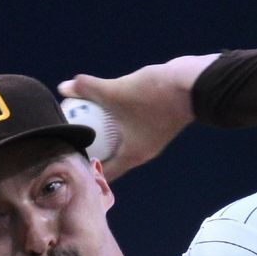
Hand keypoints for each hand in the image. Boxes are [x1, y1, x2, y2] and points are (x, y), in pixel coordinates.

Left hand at [58, 54, 218, 181]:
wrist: (193, 83)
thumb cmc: (154, 95)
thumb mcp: (115, 91)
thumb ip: (88, 89)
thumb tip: (64, 87)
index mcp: (133, 154)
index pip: (106, 172)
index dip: (87, 171)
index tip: (68, 162)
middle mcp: (142, 150)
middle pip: (111, 157)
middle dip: (91, 151)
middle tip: (69, 141)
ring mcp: (150, 135)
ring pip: (121, 139)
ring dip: (104, 134)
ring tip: (81, 123)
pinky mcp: (155, 119)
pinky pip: (129, 124)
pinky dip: (116, 118)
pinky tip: (103, 102)